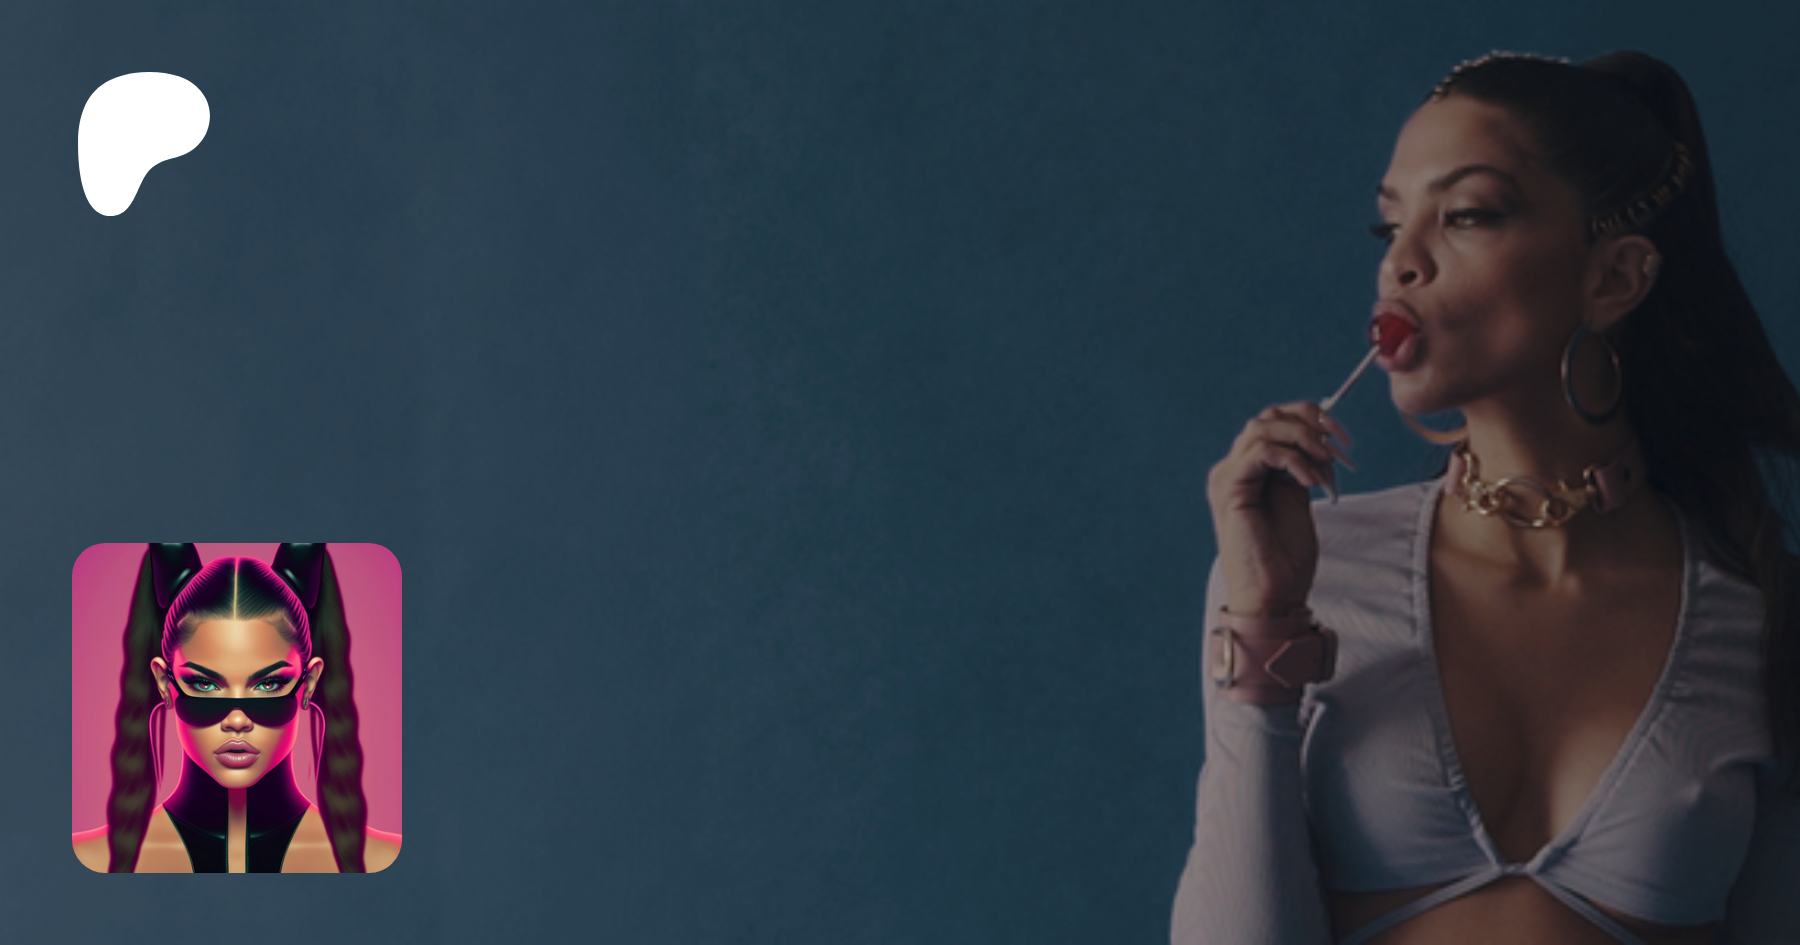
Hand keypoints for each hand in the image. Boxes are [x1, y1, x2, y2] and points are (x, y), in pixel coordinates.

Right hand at [1206, 401, 1352, 615]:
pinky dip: (1291, 459)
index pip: (1274, 421)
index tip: (1341, 437)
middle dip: (1310, 424)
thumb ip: (1299, 469)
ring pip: (1262, 427)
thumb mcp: (1297, 500)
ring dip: (1302, 439)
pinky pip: (1260, 452)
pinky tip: (1309, 481)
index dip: (1310, 419)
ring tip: (1325, 463)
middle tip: (1338, 447)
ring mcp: (1227, 477)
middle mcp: (1233, 468)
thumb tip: (1318, 441)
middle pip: (1269, 417)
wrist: (1273, 595)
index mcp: (1248, 470)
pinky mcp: (1229, 488)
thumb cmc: (1285, 558)